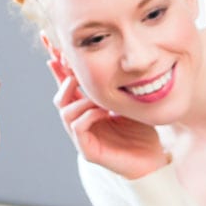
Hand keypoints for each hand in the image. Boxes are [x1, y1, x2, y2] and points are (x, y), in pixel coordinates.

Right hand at [48, 56, 169, 180]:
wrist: (153, 159)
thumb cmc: (143, 130)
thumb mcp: (130, 100)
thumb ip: (118, 84)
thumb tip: (117, 56)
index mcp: (88, 110)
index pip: (68, 86)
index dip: (59, 67)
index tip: (53, 45)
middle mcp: (81, 122)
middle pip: (60, 97)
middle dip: (62, 78)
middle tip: (73, 65)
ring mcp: (83, 137)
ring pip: (65, 111)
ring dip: (79, 98)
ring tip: (96, 93)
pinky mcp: (88, 150)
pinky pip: (78, 127)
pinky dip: (89, 114)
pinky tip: (104, 109)